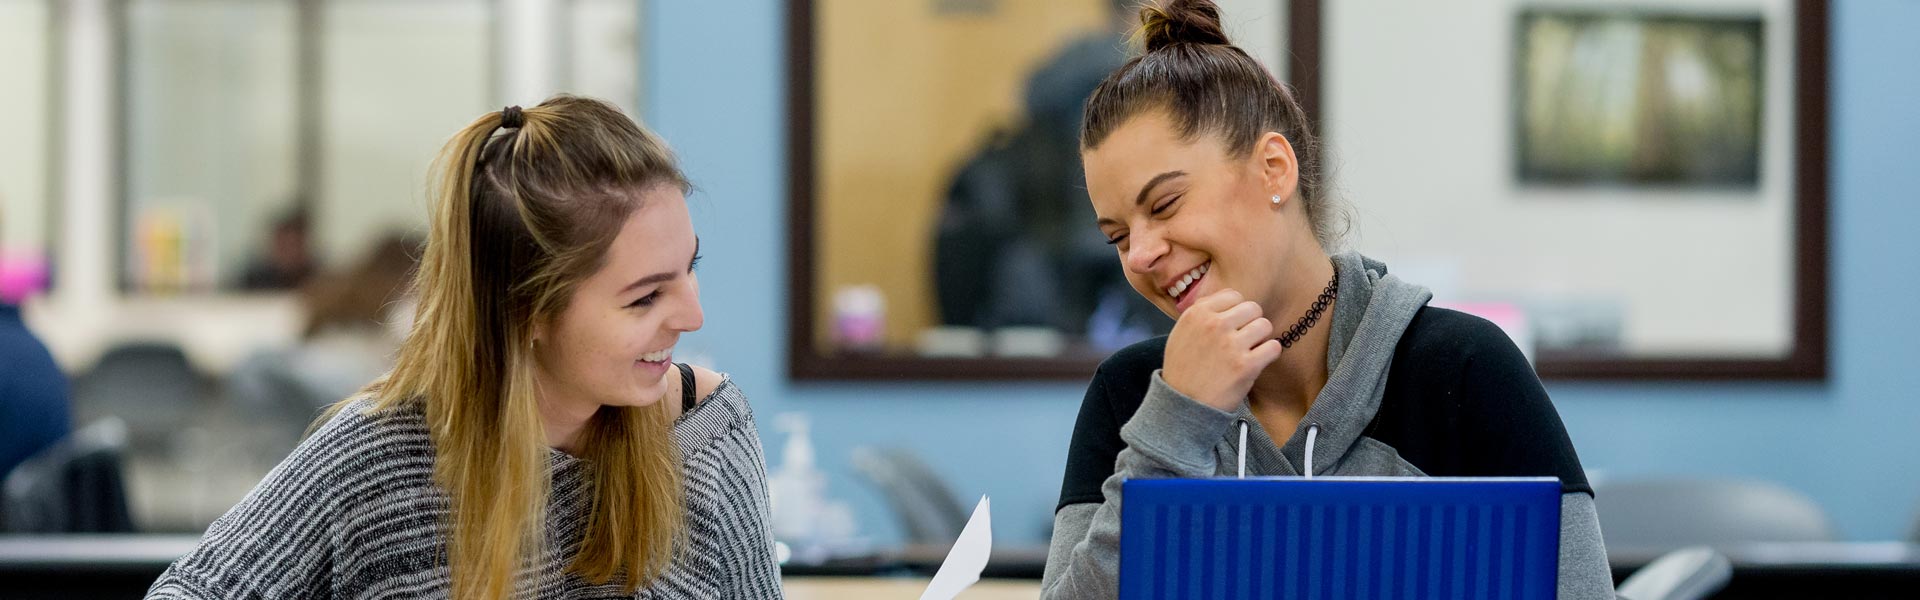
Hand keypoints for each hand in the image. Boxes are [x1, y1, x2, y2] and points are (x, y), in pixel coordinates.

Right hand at [1161, 289, 1282, 410]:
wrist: (1183, 404)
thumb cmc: (1182, 370)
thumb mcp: (1180, 333)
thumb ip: (1201, 314)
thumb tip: (1225, 300)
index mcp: (1197, 314)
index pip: (1233, 295)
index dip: (1237, 310)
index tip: (1235, 324)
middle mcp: (1214, 325)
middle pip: (1252, 308)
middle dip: (1251, 322)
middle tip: (1245, 338)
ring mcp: (1231, 345)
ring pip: (1265, 325)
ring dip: (1261, 338)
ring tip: (1251, 350)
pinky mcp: (1246, 366)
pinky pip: (1273, 347)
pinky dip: (1269, 354)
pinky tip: (1258, 361)